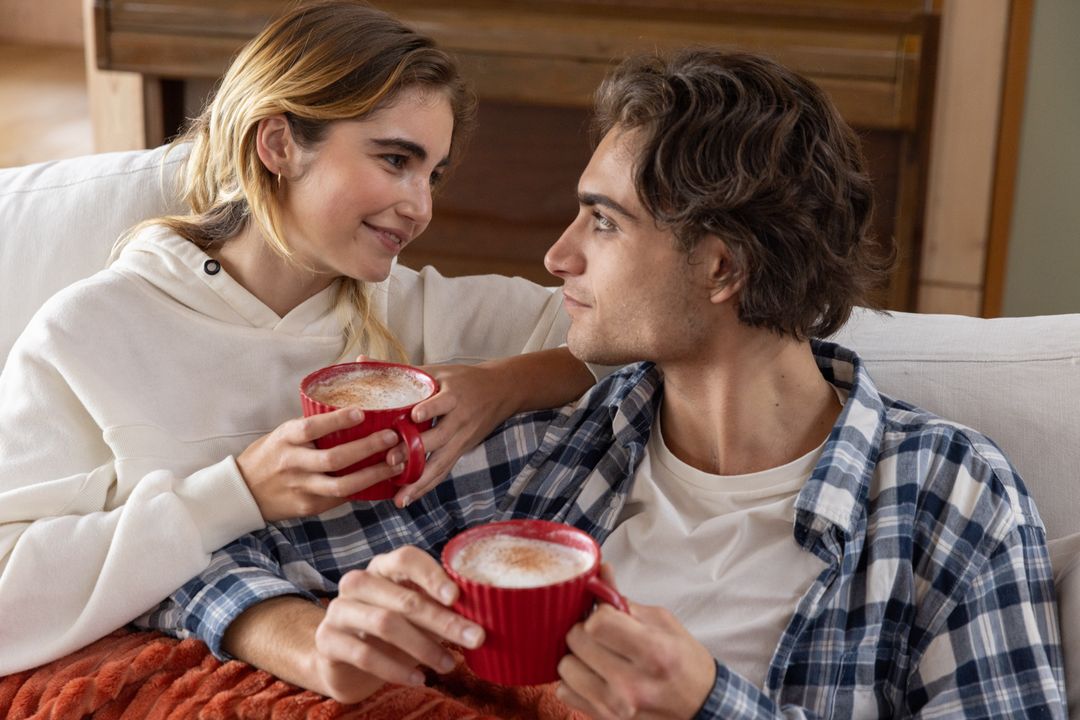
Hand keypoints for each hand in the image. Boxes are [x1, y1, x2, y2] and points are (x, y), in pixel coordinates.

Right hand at [237, 407, 404, 521]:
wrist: (243, 492)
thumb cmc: (270, 454)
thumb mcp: (283, 433)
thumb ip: (312, 425)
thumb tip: (352, 406)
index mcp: (285, 438)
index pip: (312, 427)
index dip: (337, 420)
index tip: (362, 412)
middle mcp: (293, 463)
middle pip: (334, 458)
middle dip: (367, 448)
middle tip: (392, 437)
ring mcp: (301, 488)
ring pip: (342, 485)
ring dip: (373, 475)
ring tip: (396, 464)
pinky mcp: (308, 506)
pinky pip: (340, 499)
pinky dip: (363, 490)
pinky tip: (381, 481)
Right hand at [312, 546, 484, 700]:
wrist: (345, 661)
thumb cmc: (391, 630)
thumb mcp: (415, 615)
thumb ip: (439, 608)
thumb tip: (479, 617)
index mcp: (382, 567)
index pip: (406, 558)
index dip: (432, 576)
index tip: (457, 597)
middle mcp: (358, 582)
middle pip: (404, 598)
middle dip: (443, 621)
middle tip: (475, 638)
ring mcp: (339, 609)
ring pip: (386, 624)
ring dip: (423, 647)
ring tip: (449, 665)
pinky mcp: (327, 640)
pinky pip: (365, 654)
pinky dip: (396, 669)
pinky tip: (419, 679)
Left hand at [392, 361, 515, 505]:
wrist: (501, 392)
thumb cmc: (462, 379)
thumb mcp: (436, 370)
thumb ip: (399, 370)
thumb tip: (360, 361)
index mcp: (454, 395)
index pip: (443, 402)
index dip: (431, 408)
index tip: (414, 415)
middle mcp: (459, 419)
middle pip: (439, 437)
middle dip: (416, 451)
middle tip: (391, 460)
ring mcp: (461, 438)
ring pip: (441, 462)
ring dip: (420, 479)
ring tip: (399, 494)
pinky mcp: (460, 451)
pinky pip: (443, 471)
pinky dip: (426, 485)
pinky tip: (407, 498)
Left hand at [556, 566, 715, 719]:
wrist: (701, 706)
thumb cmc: (685, 662)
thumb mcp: (663, 623)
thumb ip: (625, 601)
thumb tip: (599, 574)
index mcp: (653, 652)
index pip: (597, 623)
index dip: (598, 613)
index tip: (607, 614)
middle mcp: (631, 683)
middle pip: (576, 641)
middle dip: (585, 630)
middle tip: (601, 633)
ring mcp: (615, 706)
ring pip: (565, 666)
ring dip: (576, 655)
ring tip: (597, 654)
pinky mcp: (603, 718)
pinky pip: (565, 691)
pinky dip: (575, 680)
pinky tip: (593, 674)